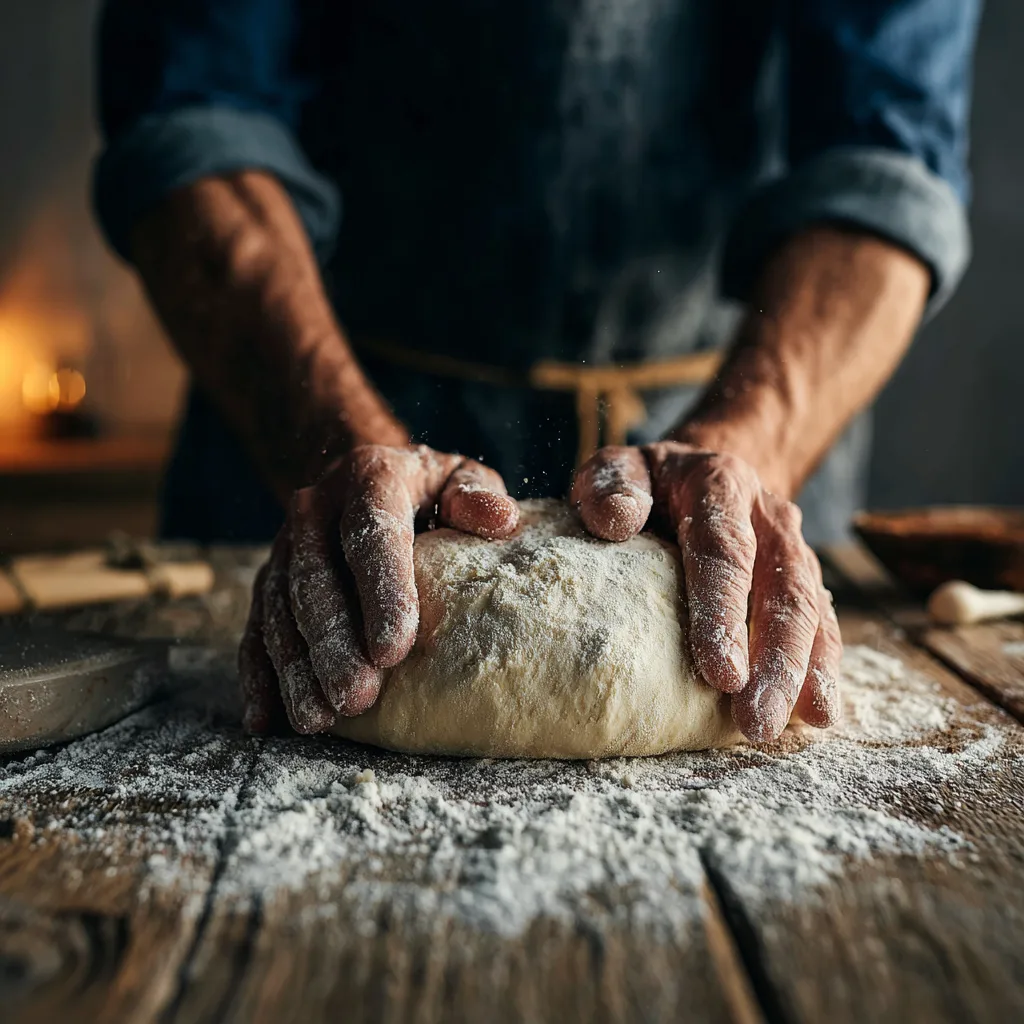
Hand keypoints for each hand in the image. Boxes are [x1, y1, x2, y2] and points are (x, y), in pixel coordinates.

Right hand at [239, 444, 518, 733]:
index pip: (372, 535)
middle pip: (316, 580)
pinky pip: (255, 629)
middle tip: (356, 697)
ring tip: (318, 719)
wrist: (356, 467)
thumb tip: (498, 519)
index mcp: (369, 478)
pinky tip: (266, 720)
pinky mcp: (268, 580)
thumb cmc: (426, 488)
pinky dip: (258, 676)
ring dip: (296, 669)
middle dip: (333, 644)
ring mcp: (284, 547)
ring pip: (281, 611)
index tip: (395, 649)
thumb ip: (474, 495)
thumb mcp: (456, 476)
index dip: (382, 592)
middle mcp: (315, 509)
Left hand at [571, 443, 840, 742]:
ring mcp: (793, 551)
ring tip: (780, 729)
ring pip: (810, 613)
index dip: (724, 612)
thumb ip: (612, 486)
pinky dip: (822, 669)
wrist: (704, 467)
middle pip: (782, 590)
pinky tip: (815, 715)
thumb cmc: (648, 482)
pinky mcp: (804, 581)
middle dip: (774, 661)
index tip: (719, 673)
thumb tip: (615, 521)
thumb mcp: (619, 467)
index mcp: (721, 486)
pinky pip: (823, 625)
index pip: (724, 551)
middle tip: (756, 722)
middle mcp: (768, 518)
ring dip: (801, 674)